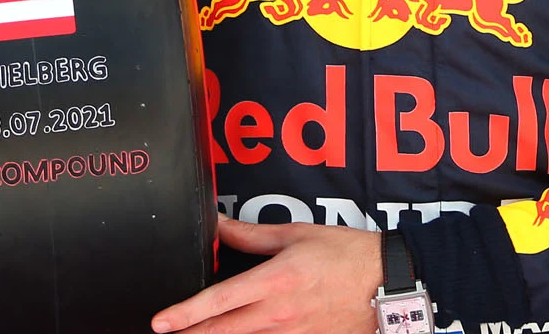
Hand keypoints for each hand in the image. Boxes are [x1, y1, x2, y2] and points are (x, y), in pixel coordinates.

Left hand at [152, 214, 382, 333]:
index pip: (218, 302)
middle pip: (221, 333)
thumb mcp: (296, 234)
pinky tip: (240, 330)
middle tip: (167, 332)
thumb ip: (251, 233)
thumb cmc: (347, 254)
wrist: (388, 282)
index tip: (161, 322)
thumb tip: (217, 225)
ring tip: (197, 331)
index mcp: (274, 282)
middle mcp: (278, 314)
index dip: (185, 314)